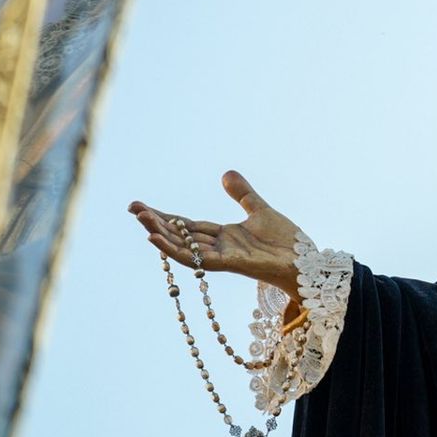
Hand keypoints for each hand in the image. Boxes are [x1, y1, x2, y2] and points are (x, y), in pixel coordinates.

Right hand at [128, 171, 307, 299]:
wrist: (305, 261)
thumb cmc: (285, 241)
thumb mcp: (260, 209)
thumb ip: (242, 194)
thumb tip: (225, 173)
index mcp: (222, 235)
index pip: (187, 224)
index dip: (165, 216)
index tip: (142, 206)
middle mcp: (217, 247)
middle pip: (180, 234)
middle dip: (156, 222)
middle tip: (132, 208)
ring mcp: (221, 256)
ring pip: (183, 246)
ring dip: (161, 234)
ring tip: (141, 220)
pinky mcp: (228, 264)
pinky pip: (196, 258)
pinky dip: (176, 250)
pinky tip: (159, 239)